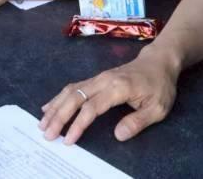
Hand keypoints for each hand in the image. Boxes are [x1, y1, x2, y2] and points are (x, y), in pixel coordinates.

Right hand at [39, 48, 180, 144]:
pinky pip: (73, 87)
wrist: (158, 62)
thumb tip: (117, 135)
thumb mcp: (158, 108)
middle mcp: (103, 80)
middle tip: (46, 134)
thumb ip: (137, 122)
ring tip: (42, 123)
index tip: (68, 140)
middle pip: (74, 97)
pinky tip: (49, 107)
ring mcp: (98, 78)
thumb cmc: (159, 86)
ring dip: (55, 107)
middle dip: (58, 116)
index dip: (78, 124)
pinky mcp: (96, 79)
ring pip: (70, 91)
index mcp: (118, 88)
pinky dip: (59, 98)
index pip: (91, 107)